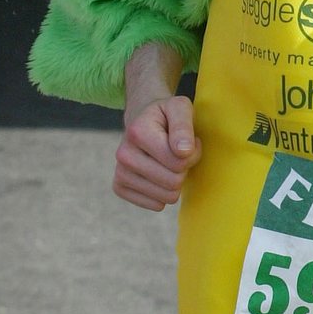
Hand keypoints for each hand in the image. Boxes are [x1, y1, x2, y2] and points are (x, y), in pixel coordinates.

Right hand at [114, 94, 201, 210]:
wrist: (143, 121)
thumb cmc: (167, 115)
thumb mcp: (180, 108)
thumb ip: (184, 126)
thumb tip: (183, 152)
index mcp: (138, 132)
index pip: (180, 161)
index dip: (193, 153)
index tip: (188, 142)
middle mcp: (123, 154)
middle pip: (173, 182)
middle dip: (184, 169)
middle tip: (180, 154)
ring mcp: (120, 172)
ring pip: (166, 197)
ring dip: (176, 181)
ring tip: (170, 162)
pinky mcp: (119, 187)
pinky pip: (156, 205)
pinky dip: (164, 193)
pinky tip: (159, 174)